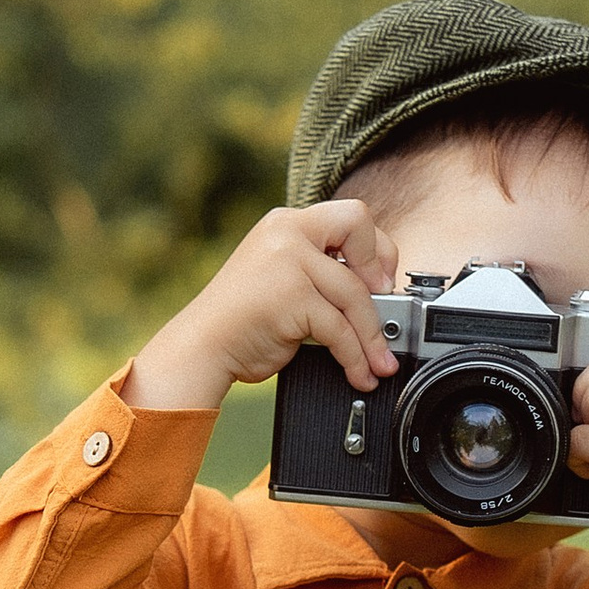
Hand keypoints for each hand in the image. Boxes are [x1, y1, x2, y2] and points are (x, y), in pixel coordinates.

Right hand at [128, 200, 401, 411]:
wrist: (203, 346)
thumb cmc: (242, 319)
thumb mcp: (283, 276)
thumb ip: (320, 270)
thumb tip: (378, 289)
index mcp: (286, 223)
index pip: (352, 215)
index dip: (376, 248)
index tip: (379, 281)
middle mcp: (287, 232)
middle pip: (359, 230)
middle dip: (381, 272)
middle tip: (385, 309)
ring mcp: (289, 261)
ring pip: (355, 293)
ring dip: (374, 336)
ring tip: (380, 363)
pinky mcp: (292, 296)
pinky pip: (340, 329)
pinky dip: (355, 356)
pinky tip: (359, 372)